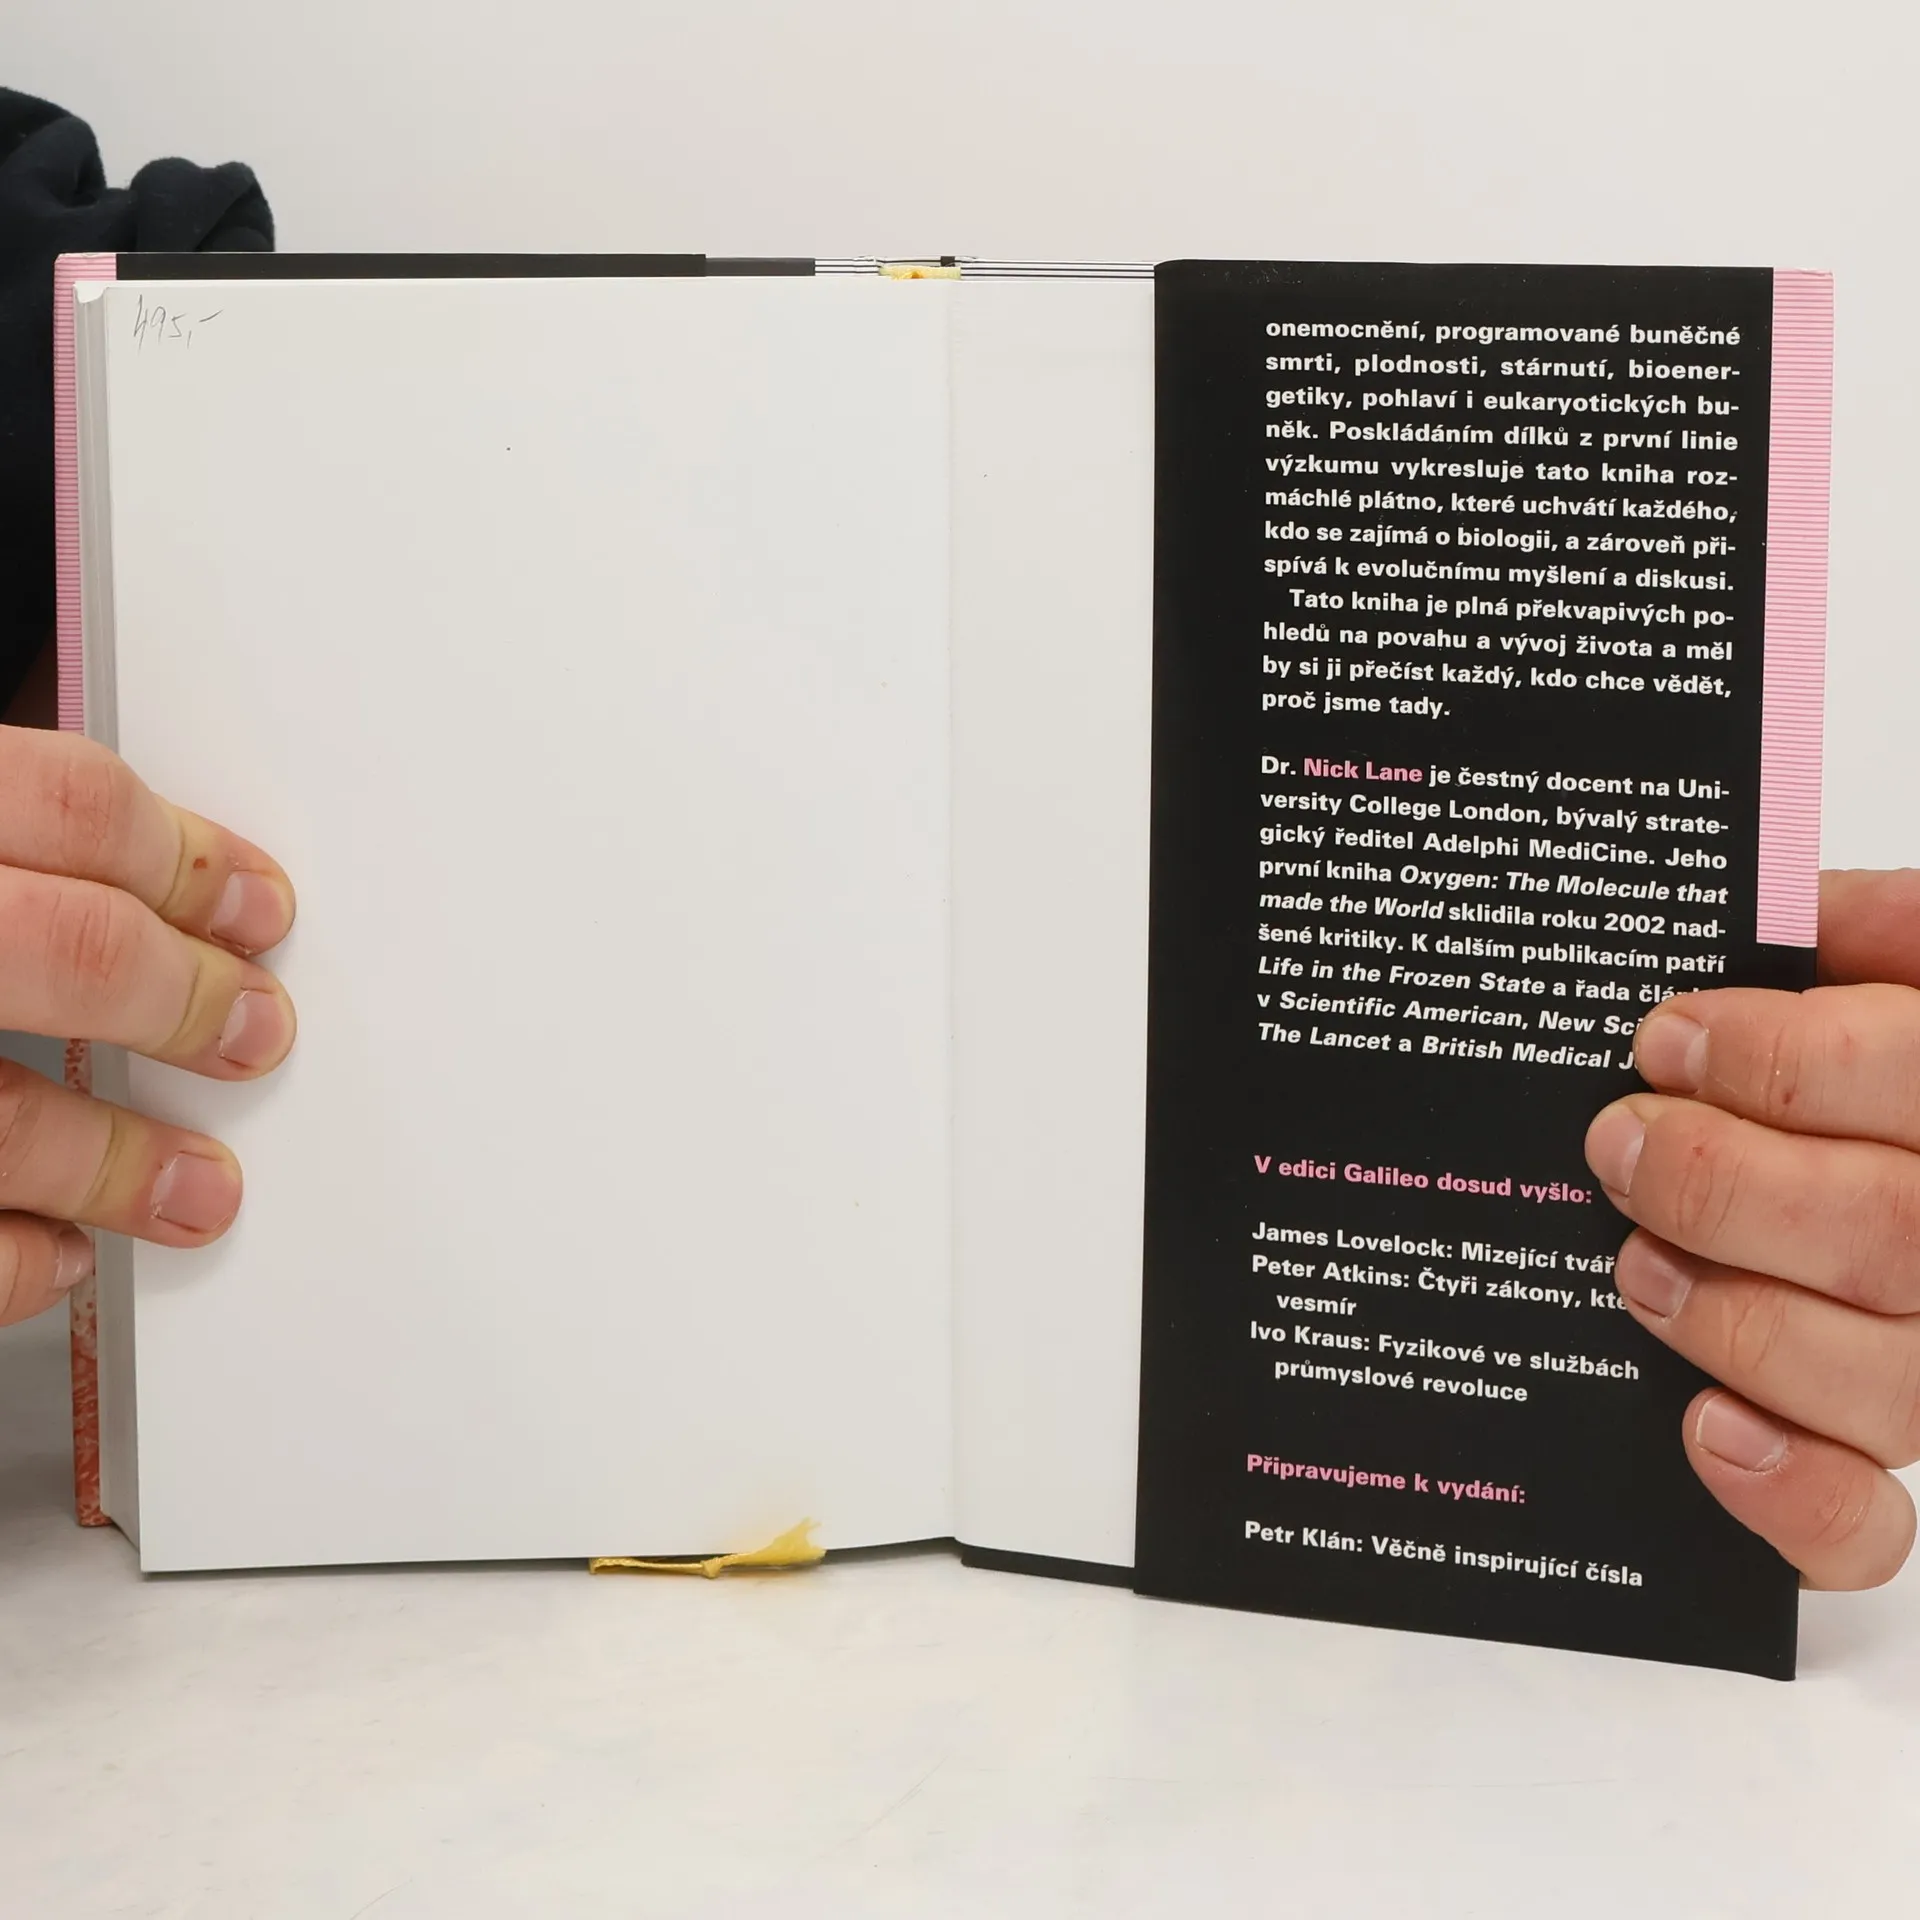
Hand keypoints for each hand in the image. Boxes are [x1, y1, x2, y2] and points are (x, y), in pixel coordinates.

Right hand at [0, 726, 294, 1326]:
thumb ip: (11, 851)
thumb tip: (145, 879)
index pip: (63, 802)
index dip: (185, 857)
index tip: (263, 905)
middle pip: (68, 949)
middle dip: (188, 998)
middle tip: (260, 1032)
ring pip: (3, 1119)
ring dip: (123, 1163)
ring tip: (202, 1191)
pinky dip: (12, 1259)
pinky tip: (57, 1256)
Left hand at [1584, 869, 1919, 1589]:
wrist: (1903, 1163)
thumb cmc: (1897, 1066)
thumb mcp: (1911, 970)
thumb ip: (1873, 930)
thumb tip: (1773, 899)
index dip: (1785, 1061)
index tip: (1666, 1037)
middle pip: (1895, 1235)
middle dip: (1726, 1182)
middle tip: (1618, 1144)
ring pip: (1885, 1381)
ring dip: (1733, 1315)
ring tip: (1633, 1263)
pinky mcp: (1893, 1476)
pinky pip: (1868, 1531)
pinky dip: (1785, 1490)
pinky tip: (1704, 1428)